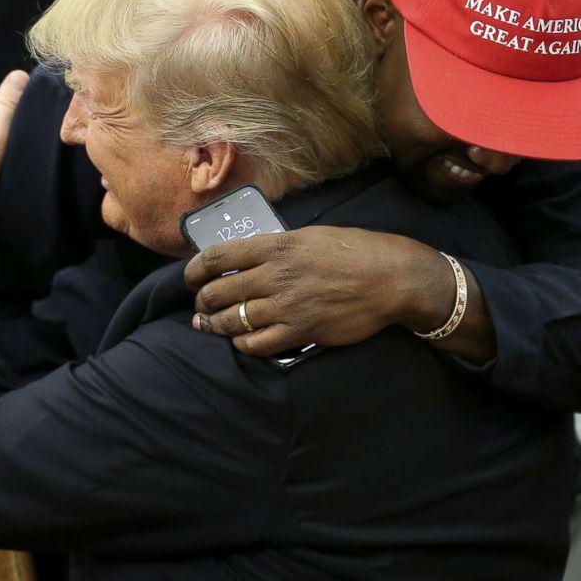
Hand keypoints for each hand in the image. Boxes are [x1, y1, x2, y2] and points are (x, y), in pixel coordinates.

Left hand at [183, 226, 452, 356]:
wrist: (390, 278)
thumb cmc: (356, 251)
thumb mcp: (311, 236)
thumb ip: (279, 248)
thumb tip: (253, 259)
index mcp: (275, 246)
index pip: (217, 257)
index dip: (194, 270)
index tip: (190, 277)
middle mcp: (274, 275)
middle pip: (218, 291)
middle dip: (202, 301)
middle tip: (201, 305)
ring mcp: (285, 306)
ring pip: (232, 320)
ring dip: (215, 325)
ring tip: (209, 325)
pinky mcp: (300, 332)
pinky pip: (256, 344)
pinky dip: (242, 344)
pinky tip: (241, 341)